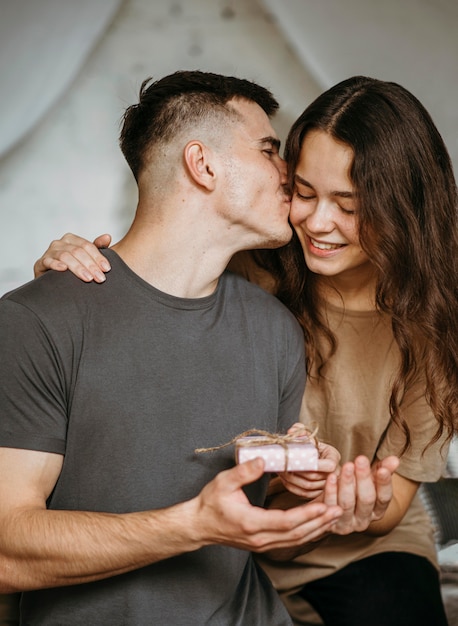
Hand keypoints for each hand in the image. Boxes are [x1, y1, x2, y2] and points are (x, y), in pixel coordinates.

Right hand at [33, 233, 111, 281]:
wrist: (54, 284)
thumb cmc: (73, 269)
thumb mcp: (87, 258)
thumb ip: (98, 247)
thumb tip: (108, 236)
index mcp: (71, 239)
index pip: (87, 246)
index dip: (98, 257)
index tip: (106, 269)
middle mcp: (59, 243)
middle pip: (78, 251)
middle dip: (90, 265)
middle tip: (100, 278)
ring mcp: (49, 252)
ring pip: (65, 256)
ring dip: (78, 268)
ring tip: (88, 278)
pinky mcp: (40, 263)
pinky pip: (47, 261)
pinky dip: (55, 264)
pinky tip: (63, 269)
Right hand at [193, 458, 341, 553]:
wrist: (198, 525)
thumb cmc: (210, 502)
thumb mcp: (224, 482)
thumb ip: (244, 472)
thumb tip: (263, 460)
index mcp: (252, 523)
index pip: (286, 521)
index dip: (307, 513)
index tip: (324, 504)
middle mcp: (260, 538)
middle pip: (297, 533)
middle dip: (320, 522)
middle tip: (339, 509)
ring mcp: (262, 544)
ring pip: (296, 539)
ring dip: (316, 528)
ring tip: (334, 516)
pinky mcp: (263, 544)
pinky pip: (290, 541)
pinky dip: (306, 533)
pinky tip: (317, 525)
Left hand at [277, 423, 340, 499]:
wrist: (315, 457)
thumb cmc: (313, 446)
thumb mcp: (309, 435)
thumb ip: (300, 430)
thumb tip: (291, 431)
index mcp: (333, 458)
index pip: (329, 466)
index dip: (314, 464)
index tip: (299, 459)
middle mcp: (333, 474)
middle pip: (314, 476)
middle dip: (296, 470)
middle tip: (282, 464)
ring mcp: (325, 486)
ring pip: (307, 486)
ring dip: (291, 479)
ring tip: (280, 470)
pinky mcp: (316, 494)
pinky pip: (303, 494)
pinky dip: (291, 486)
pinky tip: (284, 478)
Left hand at [323, 455, 398, 534]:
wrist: (331, 507)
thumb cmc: (354, 488)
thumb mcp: (369, 479)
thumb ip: (383, 469)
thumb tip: (395, 460)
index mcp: (378, 510)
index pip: (384, 497)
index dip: (384, 483)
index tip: (383, 469)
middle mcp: (365, 519)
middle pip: (367, 499)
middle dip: (364, 478)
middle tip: (361, 459)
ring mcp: (348, 524)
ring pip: (348, 503)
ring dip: (347, 482)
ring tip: (347, 465)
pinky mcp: (331, 523)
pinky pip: (331, 505)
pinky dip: (331, 491)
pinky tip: (331, 477)